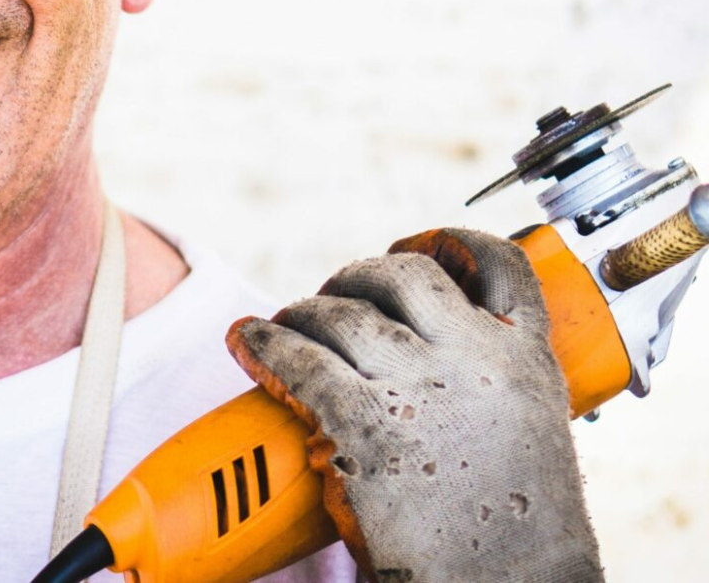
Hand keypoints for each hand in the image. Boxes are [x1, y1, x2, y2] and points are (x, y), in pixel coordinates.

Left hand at [227, 228, 603, 582]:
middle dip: (357, 278)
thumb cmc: (517, 533)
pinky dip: (264, 345)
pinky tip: (246, 342)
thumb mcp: (530, 434)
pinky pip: (300, 362)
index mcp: (528, 359)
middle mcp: (475, 359)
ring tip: (284, 328)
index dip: (448, 243)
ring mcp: (420, 388)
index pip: (498, 263)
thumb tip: (421, 355)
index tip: (410, 249)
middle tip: (333, 302)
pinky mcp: (366, 426)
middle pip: (402, 275)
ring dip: (303, 313)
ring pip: (342, 314)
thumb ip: (488, 383)